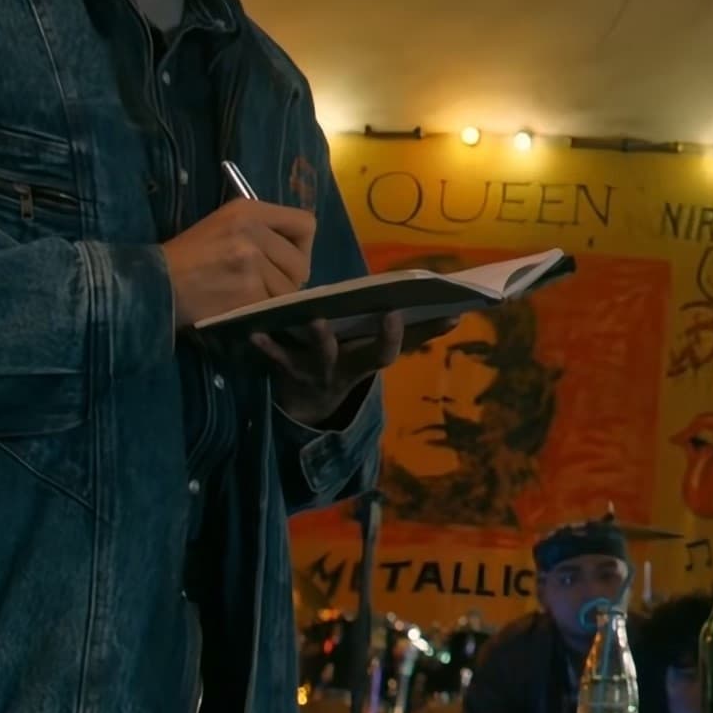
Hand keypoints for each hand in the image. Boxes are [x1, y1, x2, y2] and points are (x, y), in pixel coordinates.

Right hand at [162, 199, 315, 328]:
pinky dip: (262, 313)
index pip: (305, 224)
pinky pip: (273, 306)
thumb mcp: (224, 226)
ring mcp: (251, 260)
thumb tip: (299, 255)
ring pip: (290, 289)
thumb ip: (262, 232)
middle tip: (264, 286)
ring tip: (248, 297)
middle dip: (289, 279)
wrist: (153, 283)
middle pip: (301, 262)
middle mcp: (253, 230)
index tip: (285, 260)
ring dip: (275, 299)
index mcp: (249, 210)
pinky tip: (242, 308)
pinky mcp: (247, 290)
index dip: (301, 246)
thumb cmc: (188, 257)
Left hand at [254, 312, 458, 428]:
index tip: (435, 312)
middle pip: (371, 358)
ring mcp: (320, 371)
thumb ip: (415, 334)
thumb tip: (457, 315)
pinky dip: (267, 347)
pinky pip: (278, 359)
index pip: (404, 349)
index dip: (417, 335)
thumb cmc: (349, 362)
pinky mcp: (289, 370)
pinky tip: (255, 333)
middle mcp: (351, 368)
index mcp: (372, 361)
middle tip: (392, 314)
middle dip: (384, 340)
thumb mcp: (379, 352)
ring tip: (318, 318)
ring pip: (325, 356)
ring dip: (323, 338)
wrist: (306, 400)